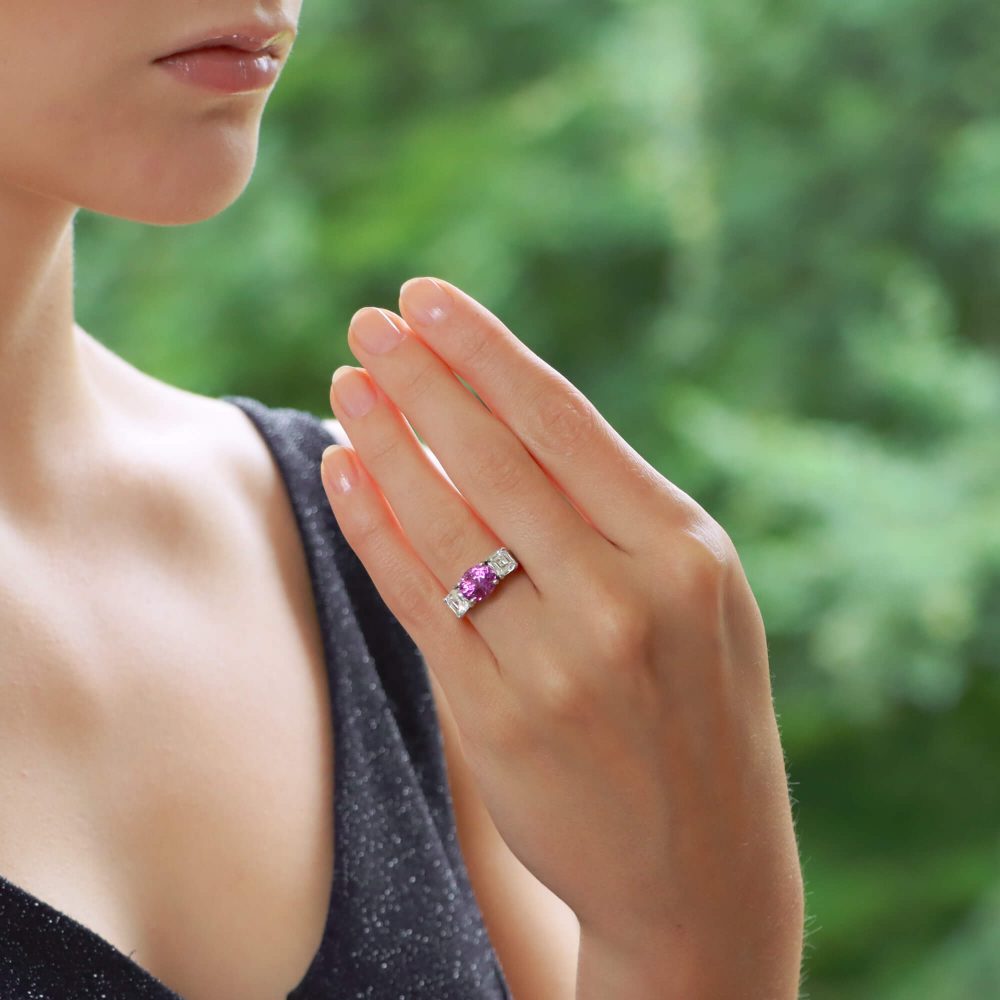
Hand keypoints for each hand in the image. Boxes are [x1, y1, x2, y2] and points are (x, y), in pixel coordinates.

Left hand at [320, 277, 803, 991]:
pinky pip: (416, 601)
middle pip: (495, 458)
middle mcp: (623, 597)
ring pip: (444, 522)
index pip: (563, 421)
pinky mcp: (497, 717)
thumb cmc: (698, 706)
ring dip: (384, 442)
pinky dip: (372, 529)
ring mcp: (556, 662)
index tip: (426, 297)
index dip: (484, 351)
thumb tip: (502, 413)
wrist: (701, 866)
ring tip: (347, 385)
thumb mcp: (697, 595)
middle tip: (368, 322)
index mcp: (684, 550)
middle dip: (421, 378)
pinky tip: (342, 473)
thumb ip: (616, 512)